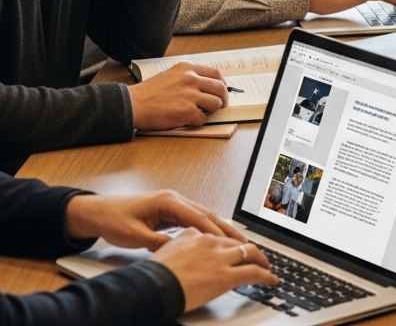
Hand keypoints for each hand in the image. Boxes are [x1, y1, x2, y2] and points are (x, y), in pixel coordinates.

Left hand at [65, 191, 245, 248]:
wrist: (99, 211)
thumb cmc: (114, 220)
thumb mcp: (135, 236)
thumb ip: (158, 242)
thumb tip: (179, 250)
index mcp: (168, 201)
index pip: (198, 216)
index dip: (215, 231)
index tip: (230, 242)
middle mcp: (175, 199)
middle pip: (207, 214)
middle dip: (226, 228)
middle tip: (243, 241)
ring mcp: (174, 203)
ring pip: (203, 215)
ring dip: (220, 228)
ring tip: (236, 241)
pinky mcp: (171, 210)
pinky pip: (195, 218)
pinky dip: (207, 228)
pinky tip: (215, 238)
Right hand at [128, 63, 229, 130]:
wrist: (133, 104)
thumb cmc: (149, 93)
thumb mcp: (171, 75)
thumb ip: (188, 77)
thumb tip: (206, 86)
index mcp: (187, 69)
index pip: (216, 74)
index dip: (222, 83)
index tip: (222, 90)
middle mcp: (191, 79)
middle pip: (220, 88)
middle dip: (223, 98)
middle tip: (220, 105)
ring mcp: (190, 95)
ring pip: (216, 103)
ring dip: (211, 111)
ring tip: (201, 113)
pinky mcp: (187, 112)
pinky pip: (202, 118)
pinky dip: (197, 122)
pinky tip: (188, 120)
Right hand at [151, 229, 277, 312]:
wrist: (150, 287)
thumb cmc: (150, 276)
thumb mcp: (163, 253)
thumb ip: (177, 248)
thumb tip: (181, 254)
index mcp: (193, 234)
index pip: (216, 235)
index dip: (227, 244)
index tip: (232, 249)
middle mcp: (209, 241)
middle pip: (235, 242)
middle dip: (247, 250)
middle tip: (255, 257)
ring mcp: (219, 257)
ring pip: (249, 252)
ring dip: (261, 260)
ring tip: (266, 267)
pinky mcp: (226, 275)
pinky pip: (253, 272)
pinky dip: (265, 276)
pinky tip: (270, 280)